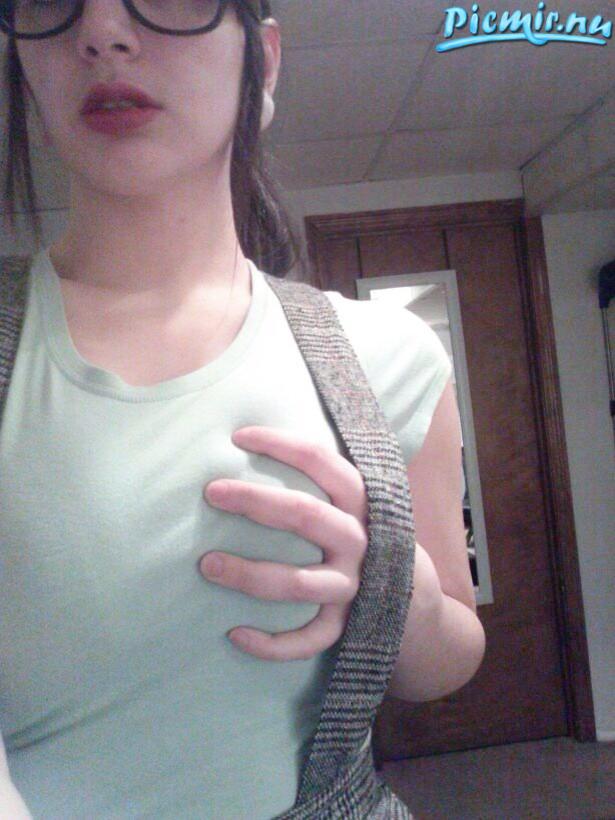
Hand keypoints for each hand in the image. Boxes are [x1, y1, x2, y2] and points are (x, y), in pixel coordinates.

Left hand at [199, 426, 368, 660]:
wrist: (418, 600)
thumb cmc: (366, 536)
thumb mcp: (359, 504)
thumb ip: (324, 481)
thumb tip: (255, 445)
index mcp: (362, 502)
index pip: (322, 461)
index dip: (281, 444)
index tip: (239, 436)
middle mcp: (360, 540)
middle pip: (304, 515)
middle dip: (255, 500)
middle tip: (212, 491)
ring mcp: (353, 585)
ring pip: (298, 582)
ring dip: (249, 575)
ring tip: (207, 565)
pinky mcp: (345, 625)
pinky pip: (309, 638)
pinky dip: (273, 644)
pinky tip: (235, 635)